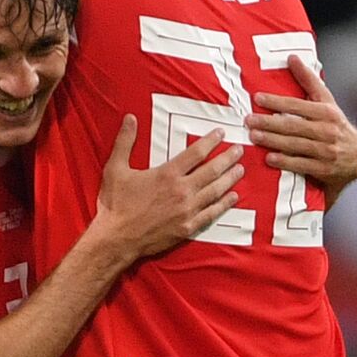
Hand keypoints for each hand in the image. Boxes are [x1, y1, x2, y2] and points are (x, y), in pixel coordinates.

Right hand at [95, 115, 243, 259]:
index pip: (196, 153)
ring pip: (215, 191)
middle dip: (228, 158)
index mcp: (167, 174)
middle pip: (212, 171)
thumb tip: (130, 118)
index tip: (221, 133)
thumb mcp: (115, 168)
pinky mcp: (187, 227)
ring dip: (230, 179)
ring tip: (240, 169)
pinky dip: (224, 204)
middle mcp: (181, 191)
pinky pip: (211, 214)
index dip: (211, 141)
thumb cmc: (115, 203)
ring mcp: (187, 210)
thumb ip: (125, 141)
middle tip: (239, 150)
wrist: (116, 238)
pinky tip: (232, 197)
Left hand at [245, 54, 356, 207]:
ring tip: (254, 136)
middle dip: (269, 123)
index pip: (298, 105)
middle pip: (294, 125)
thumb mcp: (326, 101)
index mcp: (327, 112)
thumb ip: (309, 81)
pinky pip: (301, 164)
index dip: (277, 101)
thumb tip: (292, 57)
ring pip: (295, 145)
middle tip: (249, 120)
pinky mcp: (324, 169)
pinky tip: (269, 158)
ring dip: (273, 141)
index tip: (258, 98)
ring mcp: (326, 151)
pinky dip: (285, 161)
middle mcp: (327, 130)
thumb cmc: (335, 125)